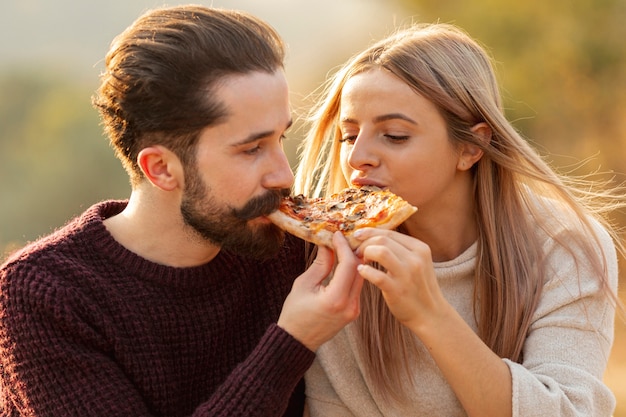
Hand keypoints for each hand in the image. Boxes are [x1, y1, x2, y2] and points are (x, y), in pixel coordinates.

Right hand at [277, 232, 362, 350]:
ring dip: (353, 261)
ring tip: (342, 247)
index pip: (349, 265)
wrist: (297, 341)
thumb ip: (321, 264)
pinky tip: (344, 263)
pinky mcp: (354, 312)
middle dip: (351, 251)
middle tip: (342, 237)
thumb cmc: (295, 313)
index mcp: (336, 299)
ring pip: (360, 277)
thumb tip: (329, 244)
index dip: (344, 246)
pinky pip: (357, 287)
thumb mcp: (304, 284)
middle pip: (359, 270)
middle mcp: (350, 306)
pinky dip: (352, 273)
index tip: (336, 234)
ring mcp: (354, 310)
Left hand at [354, 228, 447, 330]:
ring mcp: (407, 274)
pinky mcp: (398, 290)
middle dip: (365, 243)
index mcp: (420, 248)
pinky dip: (365, 271)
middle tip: (357, 251)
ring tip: (361, 261)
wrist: (430, 315)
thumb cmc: (418, 288)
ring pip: (380, 251)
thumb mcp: (417, 263)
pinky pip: (376, 275)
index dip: (370, 232)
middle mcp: (415, 259)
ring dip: (365, 253)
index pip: (389, 232)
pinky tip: (362, 271)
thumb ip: (401, 250)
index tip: (358, 236)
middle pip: (382, 239)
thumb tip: (376, 237)